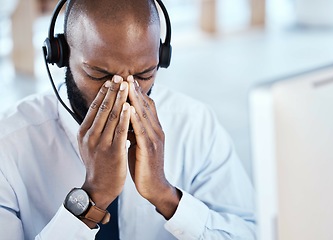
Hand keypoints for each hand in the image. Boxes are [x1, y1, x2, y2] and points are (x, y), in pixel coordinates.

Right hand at [77, 75, 129, 209]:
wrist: (100, 187)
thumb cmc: (98, 163)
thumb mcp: (91, 143)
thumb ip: (95, 127)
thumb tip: (100, 109)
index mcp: (84, 132)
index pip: (94, 107)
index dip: (104, 92)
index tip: (112, 79)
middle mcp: (90, 136)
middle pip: (102, 108)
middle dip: (112, 90)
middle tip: (120, 76)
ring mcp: (101, 144)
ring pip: (111, 116)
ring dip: (120, 98)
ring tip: (126, 85)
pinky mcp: (113, 151)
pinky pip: (120, 131)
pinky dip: (125, 117)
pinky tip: (130, 106)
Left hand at [127, 76, 180, 218]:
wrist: (154, 186)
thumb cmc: (144, 164)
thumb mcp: (139, 144)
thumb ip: (135, 130)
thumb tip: (124, 118)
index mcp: (154, 130)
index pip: (147, 106)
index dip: (138, 92)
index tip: (127, 79)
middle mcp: (156, 131)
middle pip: (146, 106)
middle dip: (135, 90)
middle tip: (126, 75)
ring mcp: (154, 140)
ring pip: (144, 115)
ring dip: (135, 99)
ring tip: (127, 85)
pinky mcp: (149, 150)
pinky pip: (141, 131)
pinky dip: (135, 119)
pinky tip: (129, 109)